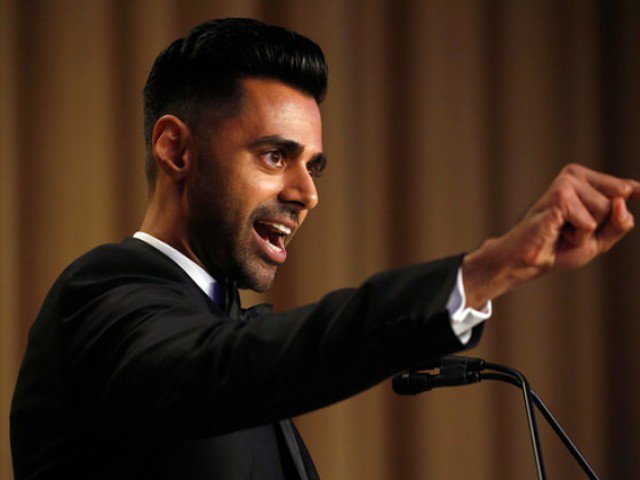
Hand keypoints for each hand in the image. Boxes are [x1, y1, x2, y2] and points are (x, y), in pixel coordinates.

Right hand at [462, 163, 639, 308]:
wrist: (529, 260)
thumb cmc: (559, 247)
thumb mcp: (600, 238)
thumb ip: (620, 223)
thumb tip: (622, 202)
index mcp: (585, 179)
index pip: (625, 187)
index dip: (637, 191)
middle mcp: (575, 175)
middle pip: (620, 199)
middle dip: (603, 224)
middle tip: (573, 229)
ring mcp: (566, 183)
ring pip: (606, 210)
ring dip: (587, 232)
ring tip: (563, 230)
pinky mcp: (559, 197)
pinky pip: (589, 223)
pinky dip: (578, 237)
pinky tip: (557, 232)